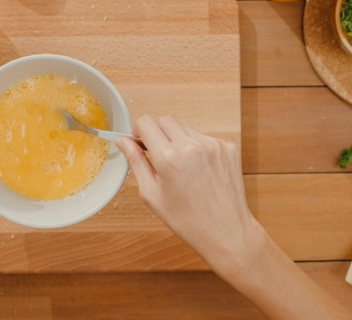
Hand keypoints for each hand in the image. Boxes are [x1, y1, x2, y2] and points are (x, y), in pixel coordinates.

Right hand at [115, 115, 258, 271]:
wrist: (226, 231)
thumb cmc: (188, 220)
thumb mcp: (152, 194)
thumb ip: (136, 162)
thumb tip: (123, 141)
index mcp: (169, 158)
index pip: (146, 122)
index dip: (139, 132)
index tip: (141, 145)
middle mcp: (192, 146)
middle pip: (165, 121)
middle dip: (158, 135)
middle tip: (160, 158)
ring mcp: (213, 145)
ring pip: (185, 129)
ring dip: (179, 141)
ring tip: (183, 168)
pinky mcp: (228, 148)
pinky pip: (204, 138)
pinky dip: (198, 148)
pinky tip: (200, 170)